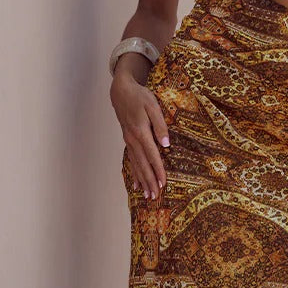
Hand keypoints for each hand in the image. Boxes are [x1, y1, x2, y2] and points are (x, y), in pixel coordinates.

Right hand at [110, 72, 169, 199]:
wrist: (121, 91)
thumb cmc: (139, 96)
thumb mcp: (153, 106)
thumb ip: (160, 125)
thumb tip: (166, 144)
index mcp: (141, 132)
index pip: (152, 155)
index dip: (158, 170)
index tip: (163, 183)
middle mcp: (133, 139)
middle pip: (143, 164)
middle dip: (149, 181)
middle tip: (155, 197)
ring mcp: (128, 141)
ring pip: (136, 165)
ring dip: (142, 180)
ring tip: (147, 195)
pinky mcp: (127, 140)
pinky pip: (131, 160)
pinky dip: (134, 173)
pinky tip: (137, 183)